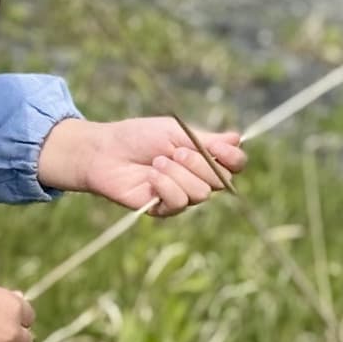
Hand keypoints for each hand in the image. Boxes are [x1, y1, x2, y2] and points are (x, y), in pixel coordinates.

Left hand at [37, 116, 246, 215]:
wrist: (104, 152)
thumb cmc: (138, 137)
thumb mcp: (175, 132)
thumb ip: (206, 140)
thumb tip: (237, 139)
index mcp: (203, 158)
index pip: (235, 165)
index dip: (234, 159)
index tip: (221, 148)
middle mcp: (197, 179)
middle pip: (221, 181)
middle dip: (200, 164)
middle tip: (176, 152)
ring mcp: (182, 195)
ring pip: (201, 193)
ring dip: (179, 175)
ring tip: (157, 163)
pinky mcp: (164, 209)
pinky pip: (179, 203)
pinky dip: (166, 186)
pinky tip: (151, 177)